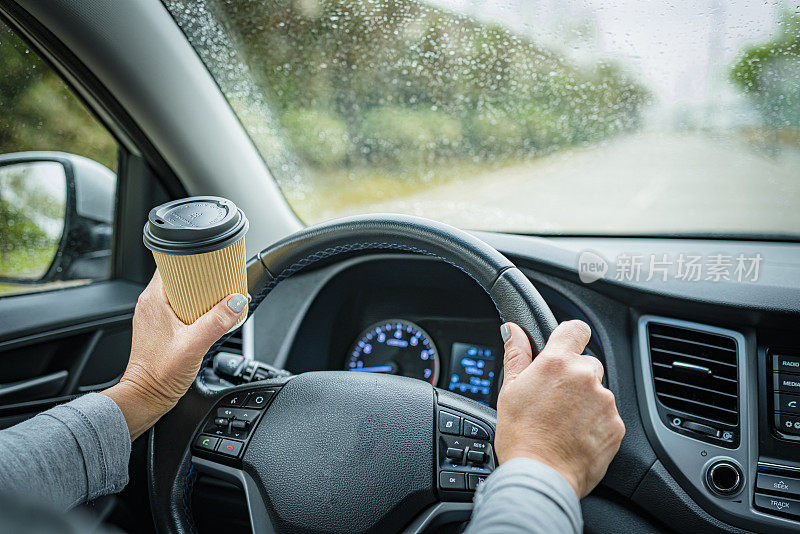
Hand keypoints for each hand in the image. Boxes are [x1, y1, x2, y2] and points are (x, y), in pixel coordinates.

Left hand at [102, 270, 247, 439]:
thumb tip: (237, 302)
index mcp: (153, 300)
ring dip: (200, 295)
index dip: (191, 259)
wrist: (146, 397)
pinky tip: (209, 317)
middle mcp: (151, 304)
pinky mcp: (160, 328)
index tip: (210, 260)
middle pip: (180, 277)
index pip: (171, 264)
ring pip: (181, 293)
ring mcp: (154, 316)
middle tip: (222, 281)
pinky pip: (181, 308)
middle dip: (202, 278)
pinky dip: (196, 308)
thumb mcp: (194, 345)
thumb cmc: (159, 374)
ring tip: (219, 299)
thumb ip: (217, 322)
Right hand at [494, 320, 624, 497]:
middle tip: (554, 400)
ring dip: (585, 401)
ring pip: (598, 391)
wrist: (541, 476)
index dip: (570, 337)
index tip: (565, 347)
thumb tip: (514, 330)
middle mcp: (585, 377)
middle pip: (587, 364)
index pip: (576, 329)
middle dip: (574, 377)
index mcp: (557, 363)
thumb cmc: (521, 436)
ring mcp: (604, 401)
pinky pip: (608, 415)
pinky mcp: (616, 425)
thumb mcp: (509, 390)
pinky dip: (595, 423)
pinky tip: (576, 435)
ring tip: (563, 423)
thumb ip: (516, 355)